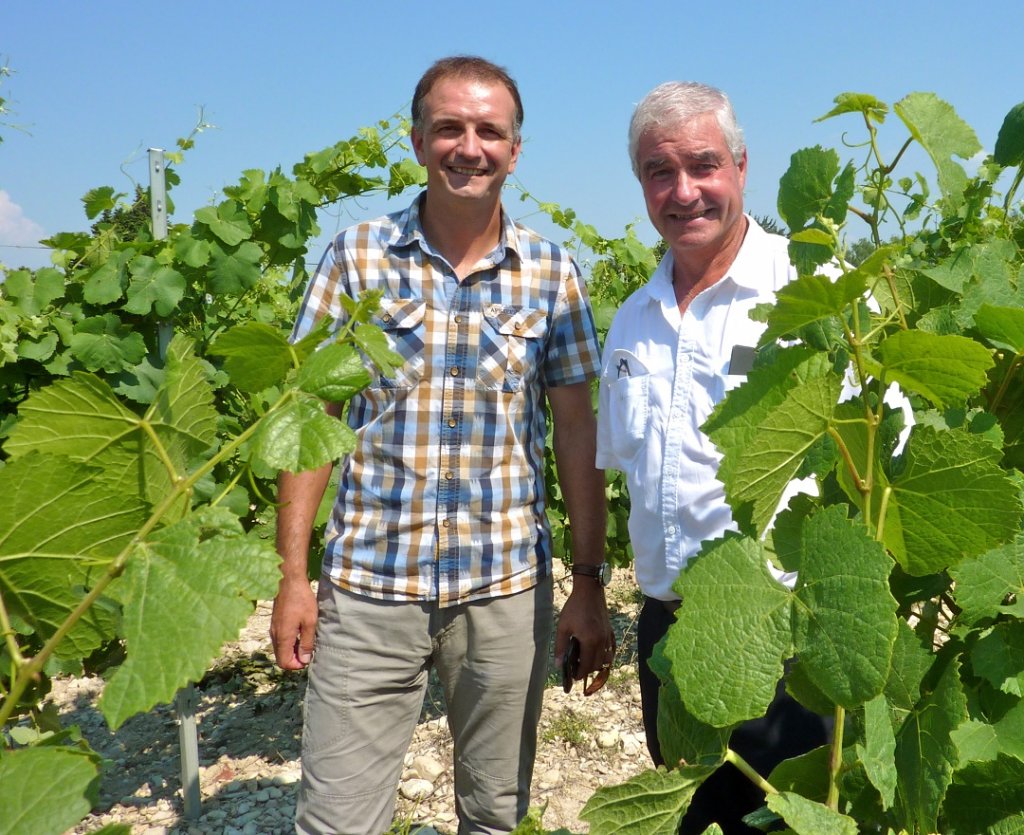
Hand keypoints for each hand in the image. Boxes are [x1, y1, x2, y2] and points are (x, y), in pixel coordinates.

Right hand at [270, 578, 317, 669]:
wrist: (288, 581)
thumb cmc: (301, 600)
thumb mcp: (310, 622)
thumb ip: (307, 642)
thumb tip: (305, 660)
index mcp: (283, 637)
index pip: (284, 663)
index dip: (297, 665)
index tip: (308, 658)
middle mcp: (275, 635)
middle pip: (281, 658)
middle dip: (294, 659)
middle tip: (308, 651)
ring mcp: (273, 629)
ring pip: (280, 649)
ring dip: (292, 650)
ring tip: (306, 641)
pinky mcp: (275, 623)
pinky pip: (279, 640)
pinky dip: (289, 642)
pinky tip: (300, 633)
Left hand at [554, 579, 615, 694]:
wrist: (589, 591)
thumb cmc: (574, 608)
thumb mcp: (563, 627)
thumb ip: (560, 647)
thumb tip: (558, 665)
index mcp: (590, 641)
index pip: (587, 665)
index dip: (580, 674)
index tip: (573, 676)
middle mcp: (601, 641)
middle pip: (597, 664)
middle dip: (587, 670)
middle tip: (577, 668)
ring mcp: (607, 636)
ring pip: (606, 658)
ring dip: (597, 663)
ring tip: (586, 661)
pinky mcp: (610, 630)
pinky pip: (611, 648)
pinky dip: (606, 654)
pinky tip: (598, 653)